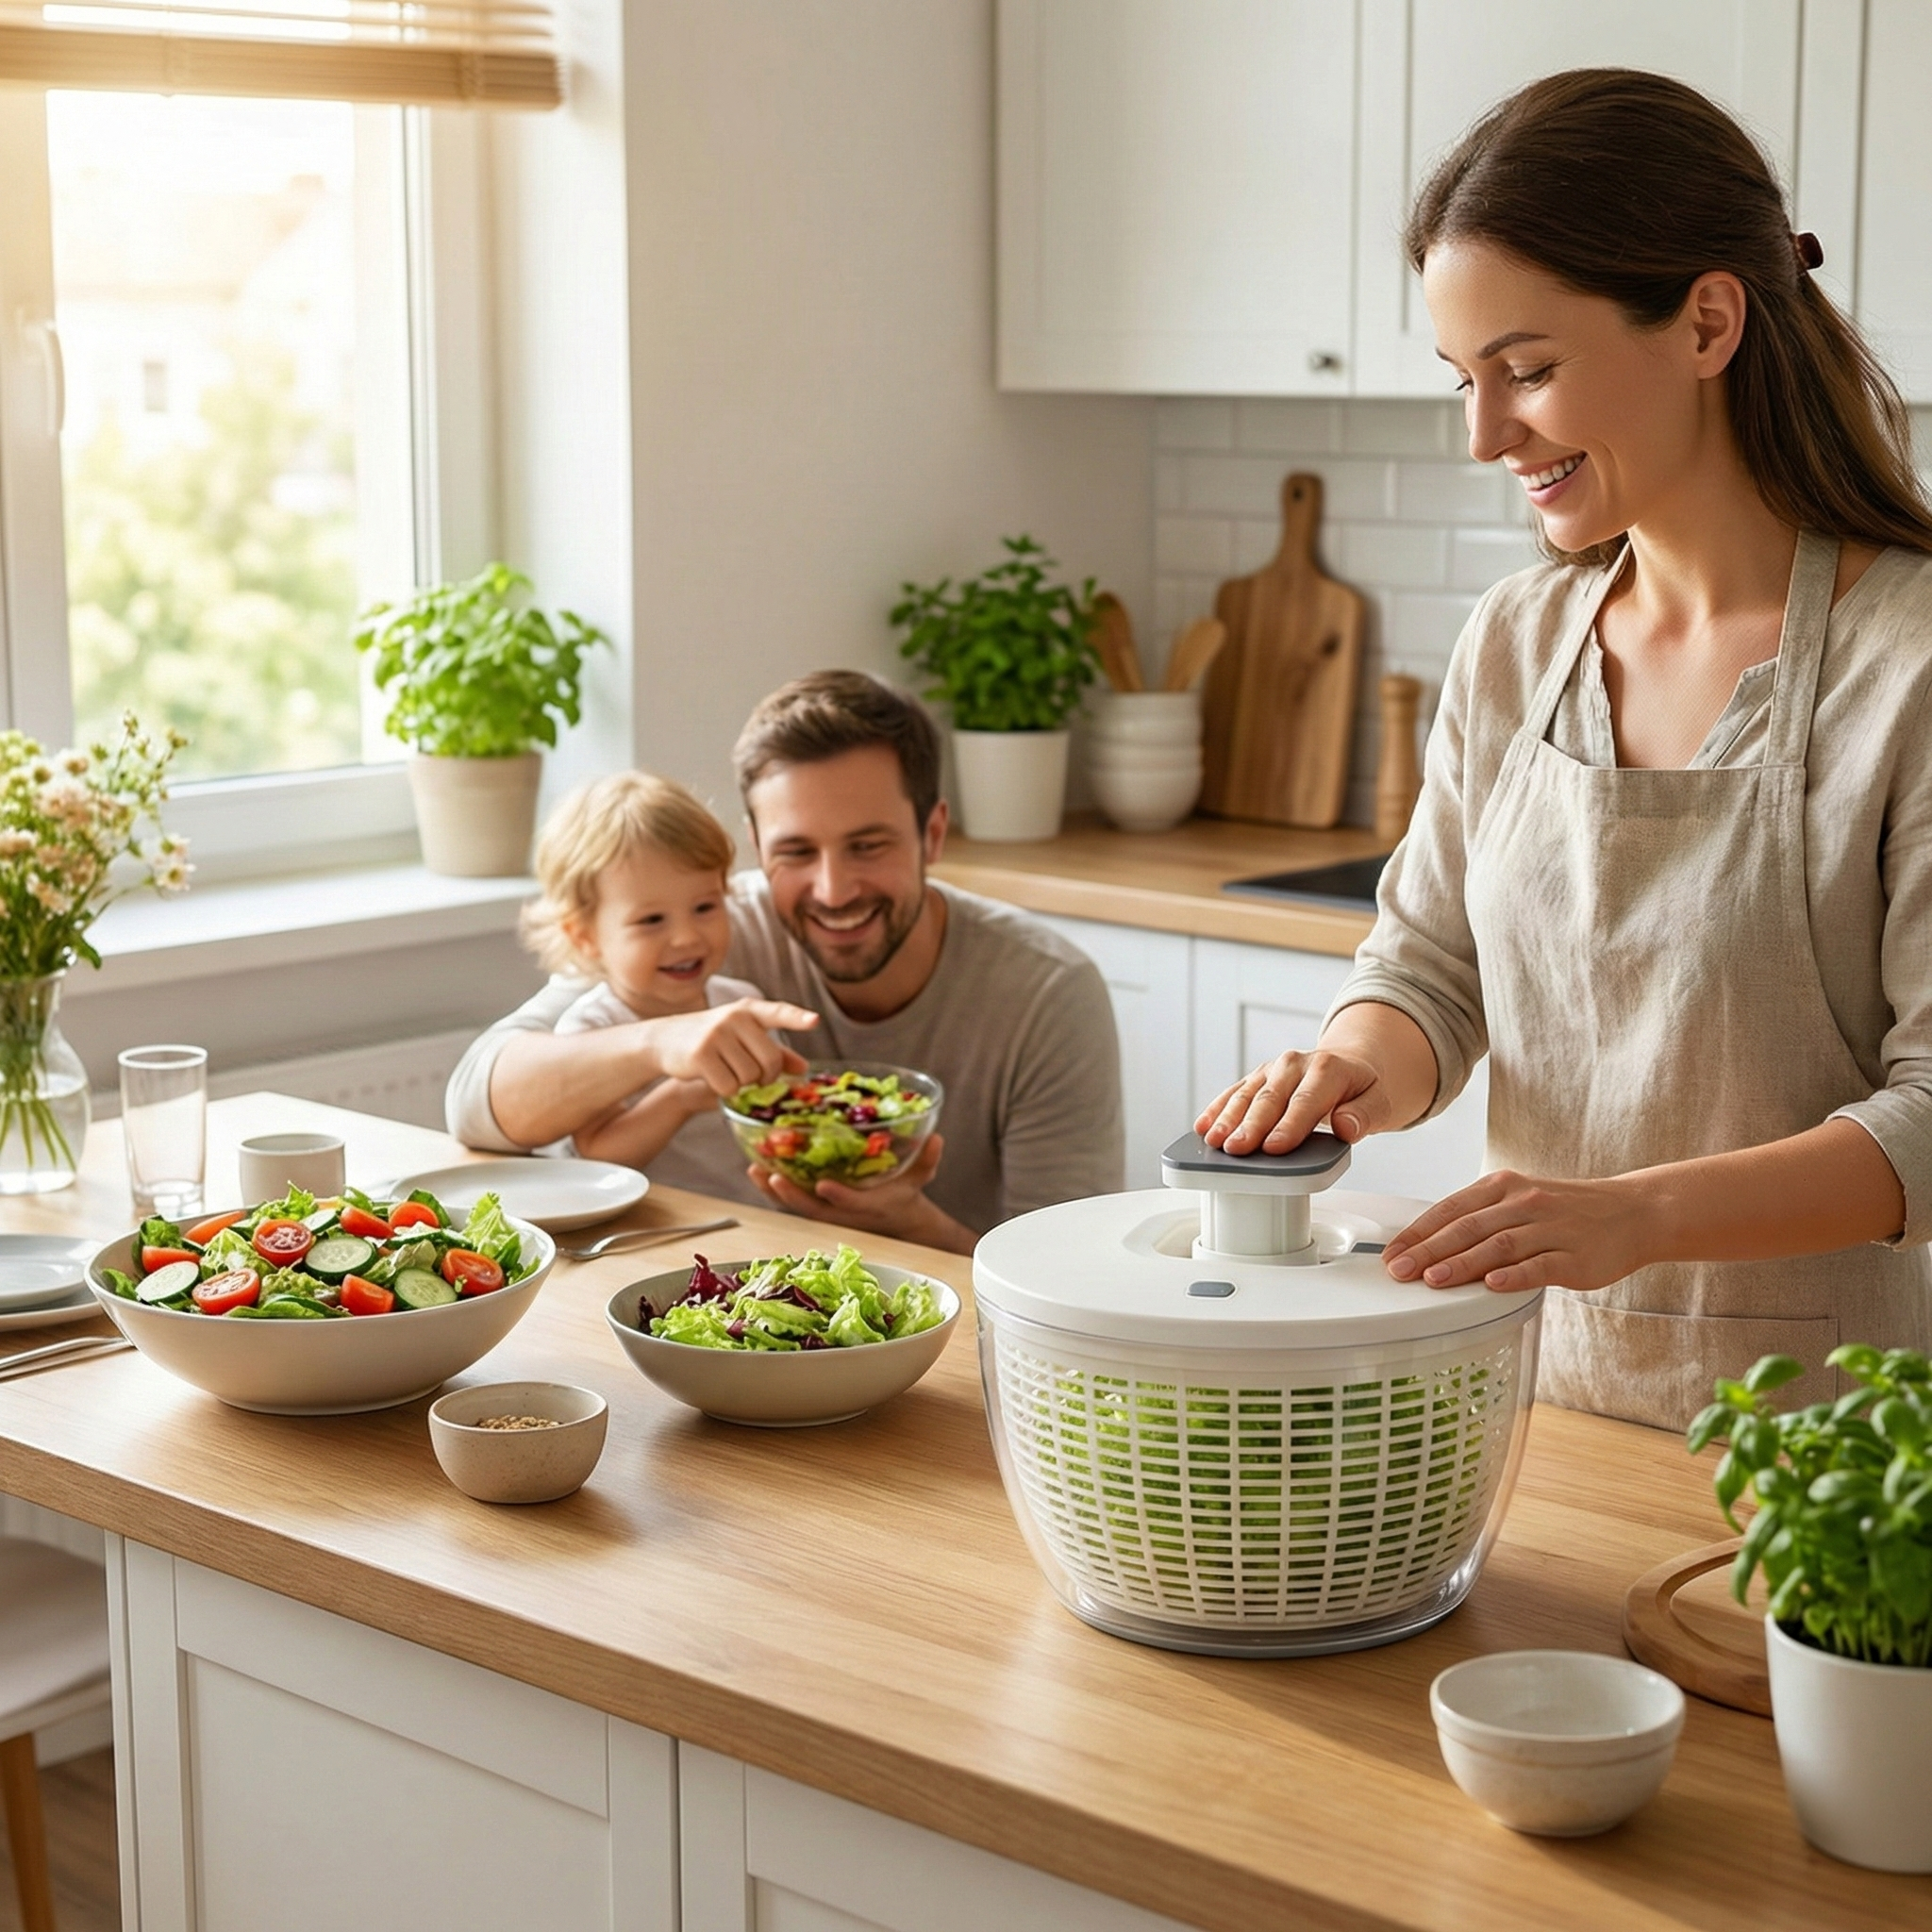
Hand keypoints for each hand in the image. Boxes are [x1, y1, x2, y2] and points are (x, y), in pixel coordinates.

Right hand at [643, 999, 818, 1095]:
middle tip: (755, 1078)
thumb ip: (774, 1051)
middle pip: (770, 1060)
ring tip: (726, 1070)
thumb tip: (804, 1069)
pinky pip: (729, 1086)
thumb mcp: (743, 1038)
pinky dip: (725, 1091)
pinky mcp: (701, 1054)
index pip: (777, 1012)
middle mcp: (734, 1018)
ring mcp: (716, 1034)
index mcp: (748, 1010)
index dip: (797, 1018)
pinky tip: (713, 1077)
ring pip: (750, 1077)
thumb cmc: (713, 1040)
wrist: (666, 1039)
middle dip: (766, 1077)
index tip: (815, 1021)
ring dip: (742, 1084)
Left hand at [748, 1135, 954, 1244]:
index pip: (852, 1205)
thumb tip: (936, 1138)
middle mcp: (842, 1213)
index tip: (824, 1185)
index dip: (839, 1197)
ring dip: (774, 1190)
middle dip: (791, 1195)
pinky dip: (774, 1186)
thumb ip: (926, 1160)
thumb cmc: (903, 1197)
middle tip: (771, 1177)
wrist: (895, 1222)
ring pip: (796, 1205)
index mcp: (868, 1207)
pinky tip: (757, 1169)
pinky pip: (792, 1199)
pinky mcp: (816, 1206)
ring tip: (754, 1170)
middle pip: (812, 1209)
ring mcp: (827, 1212)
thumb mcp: (918, 1179)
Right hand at [1196, 1049, 1393, 1154]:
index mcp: (1328, 1069)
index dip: (1289, 1126)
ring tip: (1214, 1141)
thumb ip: (1366, 1115)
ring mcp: (1272, 1070)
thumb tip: (1347, 1127)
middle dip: (1250, 1126)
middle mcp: (1295, 1064)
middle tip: (1236, 1150)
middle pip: (1270, 1099)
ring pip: (1247, 1095)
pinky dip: (1217, 1109)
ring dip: (1227, 1119)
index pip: (1306, 1101)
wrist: (1352, 1064)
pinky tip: (1204, 1126)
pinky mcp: (1258, 1078)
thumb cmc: (1363, 1089)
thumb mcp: (1381, 1102)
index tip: (1274, 1148)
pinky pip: (1234, 1092)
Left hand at [1382, 1169, 1650, 1293]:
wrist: (1632, 1213)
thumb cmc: (1566, 1211)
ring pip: (1498, 1245)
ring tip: (1433, 1279)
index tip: (1392, 1254)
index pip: (1450, 1209)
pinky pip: (1539, 1265)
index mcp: (1503, 1187)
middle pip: (1468, 1227)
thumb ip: (1481, 1218)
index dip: (1418, 1232)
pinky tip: (1491, 1285)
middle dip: (1428, 1250)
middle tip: (1400, 1270)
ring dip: (1462, 1263)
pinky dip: (1513, 1275)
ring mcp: (1550, 1229)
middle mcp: (1523, 1203)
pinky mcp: (1574, 1257)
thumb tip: (1430, 1245)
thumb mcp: (1520, 1200)